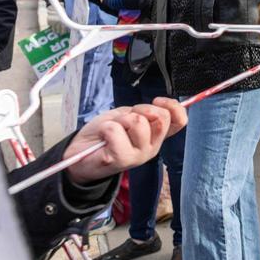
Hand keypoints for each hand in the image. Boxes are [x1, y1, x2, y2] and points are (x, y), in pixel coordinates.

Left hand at [65, 99, 187, 183]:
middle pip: (161, 118)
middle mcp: (153, 147)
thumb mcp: (127, 115)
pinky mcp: (122, 158)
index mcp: (156, 136)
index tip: (157, 101)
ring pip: (138, 121)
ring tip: (112, 129)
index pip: (180, 120)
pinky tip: (103, 137)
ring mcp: (139, 155)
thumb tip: (158, 106)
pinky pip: (115, 130)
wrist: (80, 151)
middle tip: (125, 119)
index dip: (173, 106)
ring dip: (120, 119)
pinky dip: (105, 127)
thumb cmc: (105, 132)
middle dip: (140, 109)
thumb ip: (145, 112)